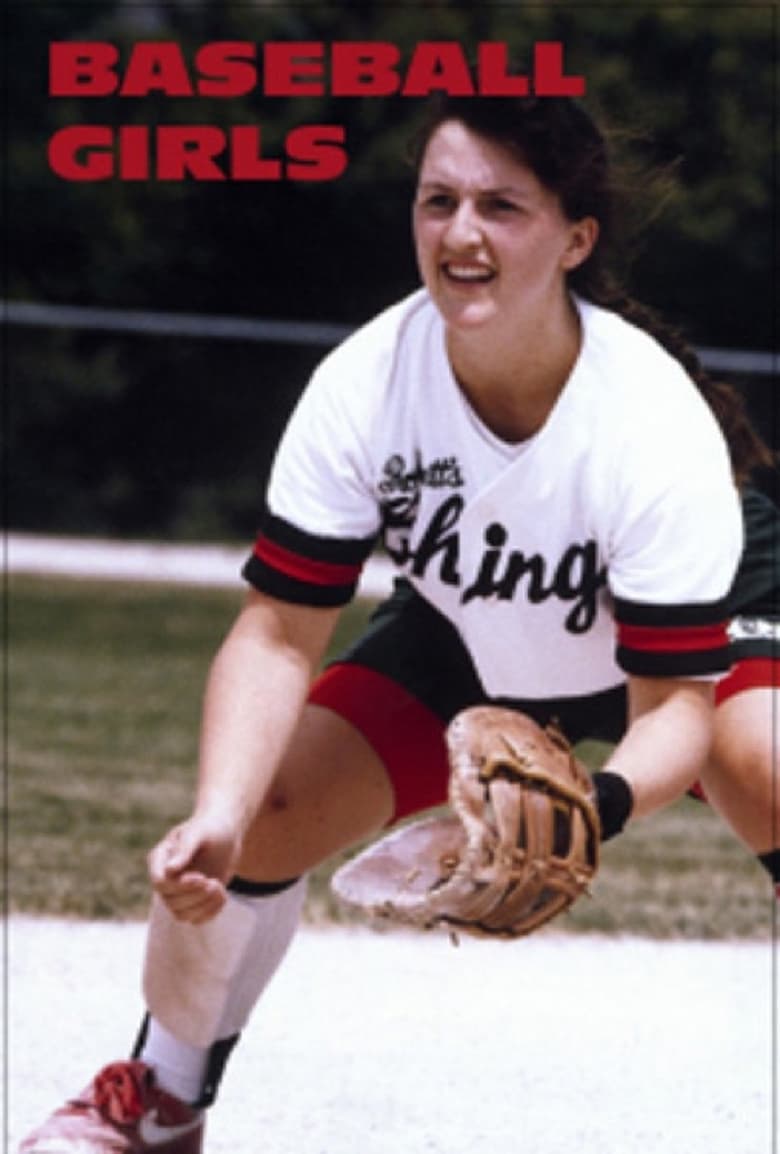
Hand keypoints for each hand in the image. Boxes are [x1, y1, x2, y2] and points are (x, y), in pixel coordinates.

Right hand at [147, 809, 241, 923]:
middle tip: (214, 882)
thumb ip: (185, 850)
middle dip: (196, 894)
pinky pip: (196, 919)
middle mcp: (165, 878)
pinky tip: (222, 895)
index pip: (159, 883)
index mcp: (160, 858)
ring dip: (204, 905)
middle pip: (170, 901)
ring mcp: (177, 892)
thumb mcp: (199, 833)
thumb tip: (169, 871)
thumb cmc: (211, 828)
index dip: (180, 885)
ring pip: (181, 915)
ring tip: (218, 886)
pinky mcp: (192, 901)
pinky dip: (211, 911)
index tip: (202, 877)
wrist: (225, 833)